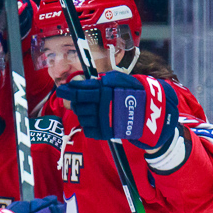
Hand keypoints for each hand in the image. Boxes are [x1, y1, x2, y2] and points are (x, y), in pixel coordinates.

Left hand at [53, 72, 179, 151]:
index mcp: (106, 92)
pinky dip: (87, 122)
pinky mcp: (105, 133)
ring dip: (81, 110)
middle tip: (70, 95)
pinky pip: (88, 128)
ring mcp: (103, 121)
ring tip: (85, 106)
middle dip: (73, 100)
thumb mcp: (123, 80)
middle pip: (79, 104)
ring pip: (82, 116)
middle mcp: (103, 107)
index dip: (69, 90)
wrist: (150, 114)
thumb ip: (106, 79)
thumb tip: (91, 81)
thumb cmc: (135, 93)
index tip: (62, 89)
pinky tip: (92, 116)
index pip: (81, 91)